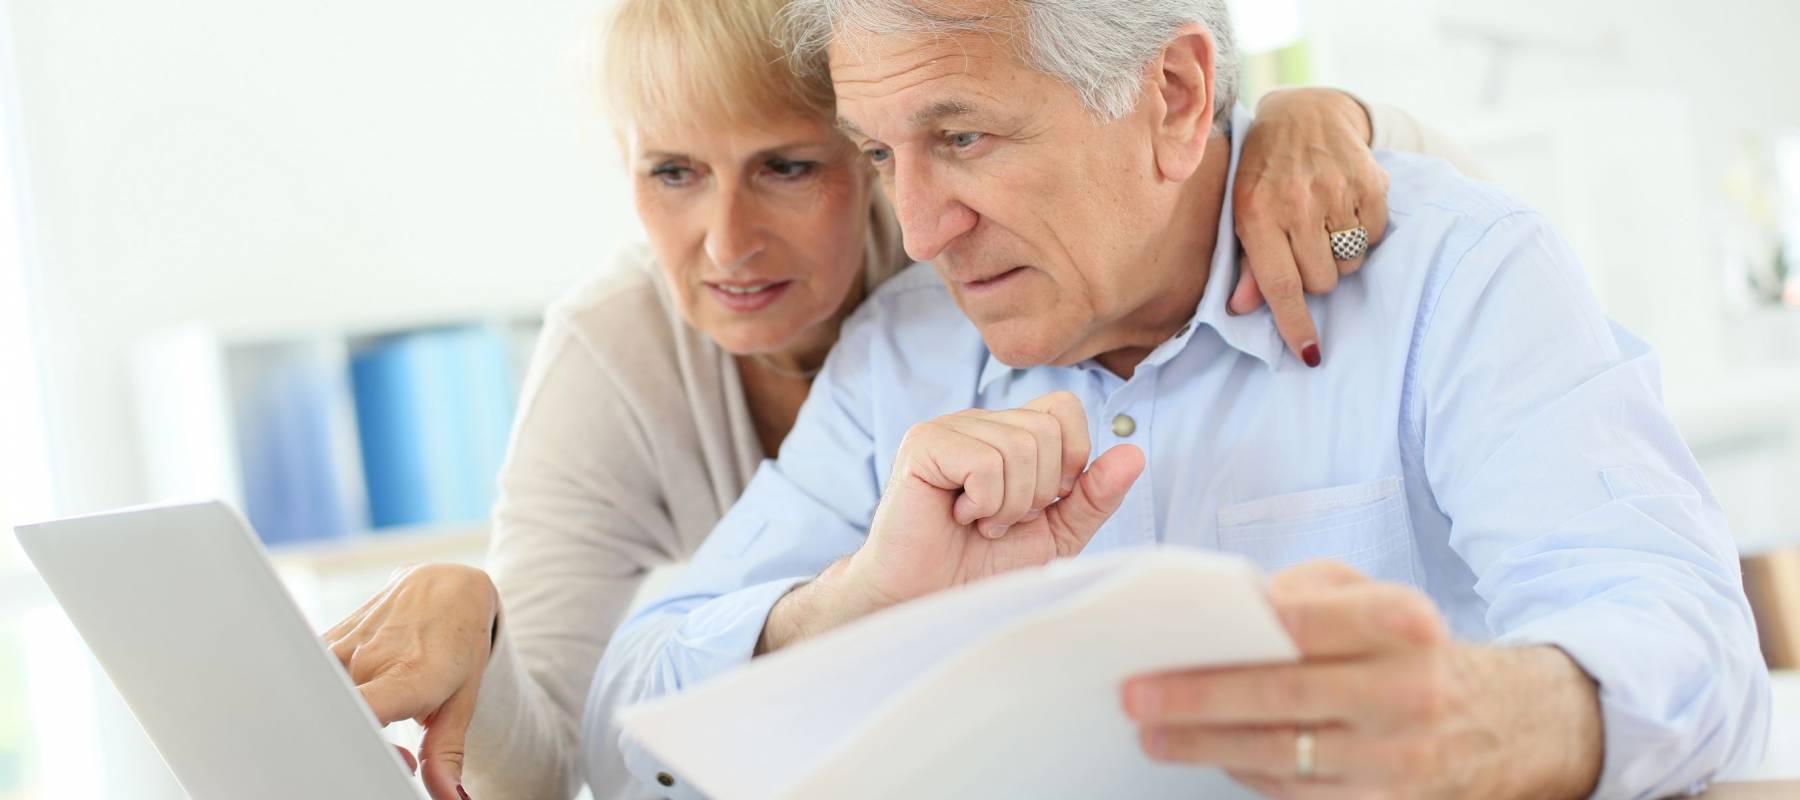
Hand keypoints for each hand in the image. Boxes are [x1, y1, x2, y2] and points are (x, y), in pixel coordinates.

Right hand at [323, 563, 498, 799]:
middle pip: (336, 716)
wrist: (448, 587)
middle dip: (356, 744)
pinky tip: (354, 701)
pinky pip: (312, 679)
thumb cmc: (459, 644)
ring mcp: (340, 646)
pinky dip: (326, 700)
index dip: (364, 746)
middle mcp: (367, 658)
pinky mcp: (324, 640)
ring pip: (318, 698)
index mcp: (407, 674)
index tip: (389, 760)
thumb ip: (446, 754)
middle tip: (393, 752)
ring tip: (379, 722)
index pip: (361, 713)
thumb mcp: (463, 701)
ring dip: (340, 720)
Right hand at [846, 391, 1144, 607]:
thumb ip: (1094, 496)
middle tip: (1003, 520)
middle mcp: (980, 421)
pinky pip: (985, 461)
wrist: (928, 601)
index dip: (1070, 459)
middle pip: (1046, 430)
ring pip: (1020, 446)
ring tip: (981, 523)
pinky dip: (984, 503)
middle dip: (1038, 492)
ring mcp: (949, 428)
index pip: (1064, 408)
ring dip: (1009, 504)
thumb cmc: (984, 567)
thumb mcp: (1055, 534)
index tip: (1043, 503)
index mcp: (1011, 432)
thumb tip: (1136, 453)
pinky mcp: (923, 445)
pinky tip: (960, 517)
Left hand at [1122, 561, 1602, 798]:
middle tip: (1138, 699)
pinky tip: (1211, 756)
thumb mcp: (1372, 597)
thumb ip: (1303, 593)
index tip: (1162, 650)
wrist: (1503, 722)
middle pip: (1281, 697)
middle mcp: (1408, 689)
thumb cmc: (1412, 648)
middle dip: (1198, 701)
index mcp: (1404, 621)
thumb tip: (1224, 609)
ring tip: (1155, 734)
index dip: (1226, 641)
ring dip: (1207, 747)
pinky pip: (1298, 792)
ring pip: (1282, 754)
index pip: (1299, 625)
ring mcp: (1401, 756)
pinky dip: (1246, 773)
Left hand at [1234, 87, 1390, 366]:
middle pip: (1321, 281)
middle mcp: (1295, 203)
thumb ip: (1248, 263)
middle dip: (1316, 275)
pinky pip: (1375, 236)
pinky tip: (1345, 208)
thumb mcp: (1243, 213)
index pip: (1279, 285)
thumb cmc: (1265, 173)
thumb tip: (1243, 309)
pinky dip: (1364, 232)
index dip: (1295, 324)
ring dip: (1340, 255)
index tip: (1310, 354)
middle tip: (1306, 246)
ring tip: (1325, 224)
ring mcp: (1335, 190)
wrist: (1304, 114)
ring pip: (1350, 263)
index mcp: (1256, 215)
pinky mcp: (1369, 180)